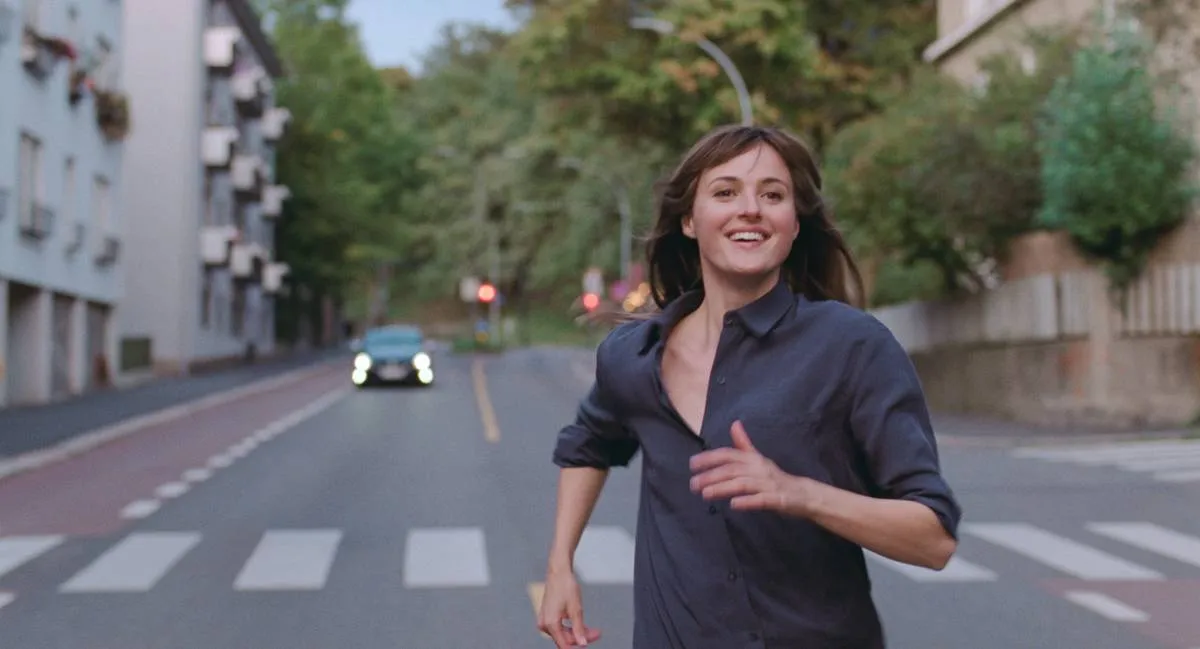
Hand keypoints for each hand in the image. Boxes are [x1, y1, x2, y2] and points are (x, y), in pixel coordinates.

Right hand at [537, 568, 602, 646]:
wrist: (558, 572)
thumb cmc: (565, 586)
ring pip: (564, 633)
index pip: (564, 644)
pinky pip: (561, 626)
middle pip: (565, 638)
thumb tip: (582, 643)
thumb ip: (579, 629)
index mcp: (550, 624)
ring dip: (578, 632)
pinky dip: (572, 626)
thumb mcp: (576, 609)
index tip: (588, 644)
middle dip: (581, 637)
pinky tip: (583, 625)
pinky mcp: (548, 615)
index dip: (578, 646)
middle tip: (597, 633)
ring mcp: (545, 620)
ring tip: (593, 630)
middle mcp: (545, 624)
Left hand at [689, 420, 807, 513]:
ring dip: (723, 488)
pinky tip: (734, 505)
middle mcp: (759, 469)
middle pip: (732, 470)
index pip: (729, 455)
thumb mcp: (759, 459)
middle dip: (711, 476)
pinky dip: (748, 501)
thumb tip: (734, 424)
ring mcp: (769, 484)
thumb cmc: (776, 477)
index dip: (710, 458)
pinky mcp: (778, 499)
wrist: (803, 494)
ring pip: (743, 484)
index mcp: (753, 459)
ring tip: (705, 494)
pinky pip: (761, 500)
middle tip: (693, 484)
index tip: (692, 464)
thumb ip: (744, 445)